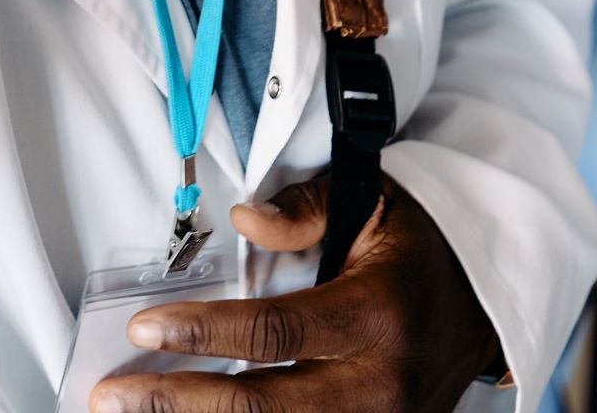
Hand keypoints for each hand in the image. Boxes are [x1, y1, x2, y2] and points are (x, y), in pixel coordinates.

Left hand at [89, 175, 498, 412]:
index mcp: (377, 315)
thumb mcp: (373, 204)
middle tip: (113, 395)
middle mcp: (381, 385)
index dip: (202, 334)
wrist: (483, 306)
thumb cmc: (416, 249)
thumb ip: (306, 209)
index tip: (144, 329)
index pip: (274, 332)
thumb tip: (242, 219)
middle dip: (178, 403)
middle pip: (264, 408)